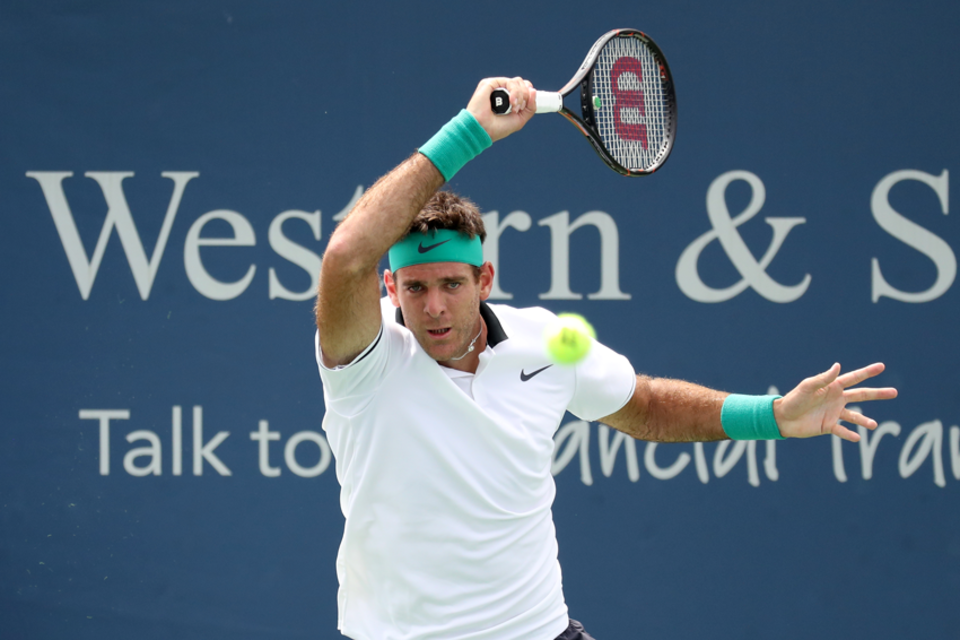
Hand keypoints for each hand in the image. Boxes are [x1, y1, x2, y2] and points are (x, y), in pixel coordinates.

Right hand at [466, 76, 535, 141]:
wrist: (484, 130)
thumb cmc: (498, 128)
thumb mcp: (520, 119)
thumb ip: (530, 107)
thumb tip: (533, 90)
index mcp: (508, 98)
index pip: (523, 87)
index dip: (528, 93)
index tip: (526, 105)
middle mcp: (501, 91)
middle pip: (522, 83)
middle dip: (525, 96)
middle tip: (518, 109)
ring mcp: (495, 86)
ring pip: (517, 82)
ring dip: (520, 95)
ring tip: (514, 107)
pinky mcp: (489, 83)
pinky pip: (509, 82)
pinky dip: (514, 92)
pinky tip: (511, 102)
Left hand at [774, 363, 897, 442]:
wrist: (782, 418)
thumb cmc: (793, 399)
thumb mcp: (807, 387)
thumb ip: (823, 378)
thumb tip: (838, 366)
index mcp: (832, 387)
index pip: (853, 378)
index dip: (867, 372)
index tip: (882, 366)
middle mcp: (836, 399)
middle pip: (861, 395)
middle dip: (877, 393)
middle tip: (894, 392)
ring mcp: (833, 413)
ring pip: (855, 416)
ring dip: (864, 420)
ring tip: (873, 425)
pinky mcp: (828, 426)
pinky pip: (842, 431)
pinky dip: (849, 434)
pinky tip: (857, 438)